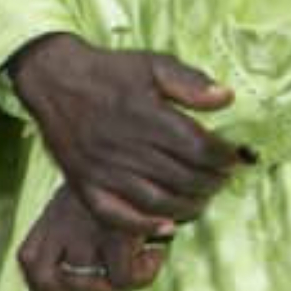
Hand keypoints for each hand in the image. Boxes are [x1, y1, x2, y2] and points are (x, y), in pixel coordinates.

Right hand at [10, 33, 244, 235]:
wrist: (55, 82)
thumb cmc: (109, 72)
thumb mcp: (155, 64)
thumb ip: (191, 82)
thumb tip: (226, 99)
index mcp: (148, 118)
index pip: (199, 148)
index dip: (224, 157)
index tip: (235, 157)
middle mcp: (128, 149)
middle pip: (183, 178)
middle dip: (211, 182)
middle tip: (222, 179)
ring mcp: (105, 172)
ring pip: (157, 202)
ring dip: (187, 206)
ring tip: (202, 200)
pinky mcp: (86, 186)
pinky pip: (117, 216)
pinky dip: (143, 227)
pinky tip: (166, 227)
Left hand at [15, 185, 161, 290]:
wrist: (152, 148)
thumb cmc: (124, 177)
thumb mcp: (88, 201)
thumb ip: (67, 244)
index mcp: (52, 215)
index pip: (29, 261)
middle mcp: (64, 224)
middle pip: (53, 284)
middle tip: (114, 286)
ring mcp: (88, 230)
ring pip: (92, 287)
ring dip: (116, 290)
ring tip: (138, 268)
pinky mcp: (118, 232)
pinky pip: (123, 278)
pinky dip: (143, 275)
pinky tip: (155, 254)